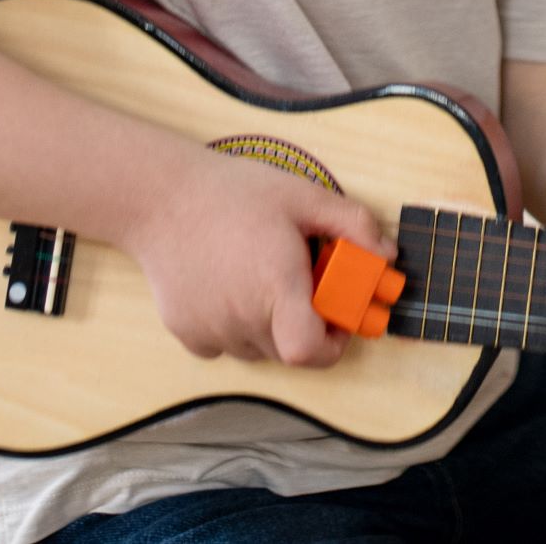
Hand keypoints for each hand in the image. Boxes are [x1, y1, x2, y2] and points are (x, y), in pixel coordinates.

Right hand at [125, 142, 392, 367]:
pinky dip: (234, 326)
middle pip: (289, 350)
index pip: (309, 352)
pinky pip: (223, 345)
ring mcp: (210, 329)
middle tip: (300, 284)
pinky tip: (229, 286)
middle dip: (305, 325)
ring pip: (257, 350)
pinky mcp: (185, 332)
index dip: (332, 345)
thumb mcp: (303, 196)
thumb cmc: (233, 193)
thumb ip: (353, 224)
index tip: (337, 321)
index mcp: (275, 286)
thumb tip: (386, 253)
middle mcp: (241, 317)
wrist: (159, 197)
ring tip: (260, 278)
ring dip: (269, 326)